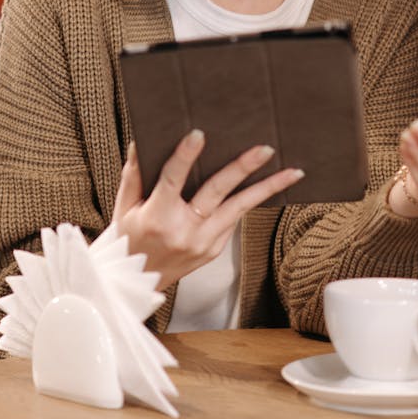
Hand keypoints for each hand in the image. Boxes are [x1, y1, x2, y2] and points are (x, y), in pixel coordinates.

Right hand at [112, 129, 304, 289]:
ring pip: (239, 209)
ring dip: (267, 188)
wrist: (136, 284)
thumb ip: (135, 172)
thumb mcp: (125, 206)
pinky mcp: (214, 250)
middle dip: (243, 168)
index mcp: (158, 217)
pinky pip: (234, 220)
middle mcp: (184, 231)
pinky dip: (250, 202)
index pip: (173, 180)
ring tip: (292, 172)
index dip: (185, 156)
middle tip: (264, 149)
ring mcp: (203, 243)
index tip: (198, 134)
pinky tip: (270, 186)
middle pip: (217, 192)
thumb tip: (141, 140)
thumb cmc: (129, 239)